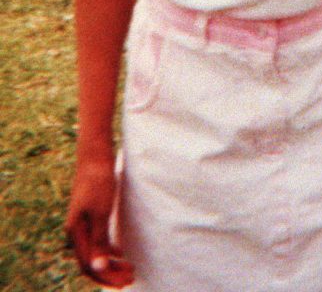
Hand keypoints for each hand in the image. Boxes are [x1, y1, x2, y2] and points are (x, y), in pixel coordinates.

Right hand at [66, 156, 133, 287]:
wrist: (95, 157)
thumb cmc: (99, 182)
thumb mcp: (102, 212)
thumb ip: (99, 240)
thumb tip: (98, 267)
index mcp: (77, 233)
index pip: (89, 266)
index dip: (106, 277)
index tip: (124, 282)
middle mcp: (76, 231)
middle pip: (90, 262)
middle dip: (109, 274)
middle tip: (130, 279)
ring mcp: (82, 223)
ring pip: (94, 252)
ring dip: (110, 263)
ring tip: (129, 268)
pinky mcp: (90, 215)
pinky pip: (97, 240)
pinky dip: (108, 250)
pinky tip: (120, 252)